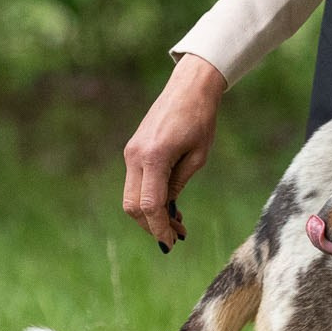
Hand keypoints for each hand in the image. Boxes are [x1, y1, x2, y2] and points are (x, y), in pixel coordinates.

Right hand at [123, 54, 224, 250]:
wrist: (189, 87)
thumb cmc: (200, 119)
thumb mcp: (198, 156)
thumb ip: (178, 184)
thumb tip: (167, 211)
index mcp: (154, 157)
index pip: (150, 205)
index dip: (160, 228)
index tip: (172, 243)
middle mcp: (136, 156)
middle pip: (133, 206)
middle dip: (151, 225)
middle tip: (176, 236)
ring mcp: (131, 153)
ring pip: (131, 196)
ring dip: (150, 214)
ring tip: (176, 223)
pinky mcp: (133, 150)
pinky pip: (135, 183)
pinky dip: (148, 198)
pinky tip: (168, 205)